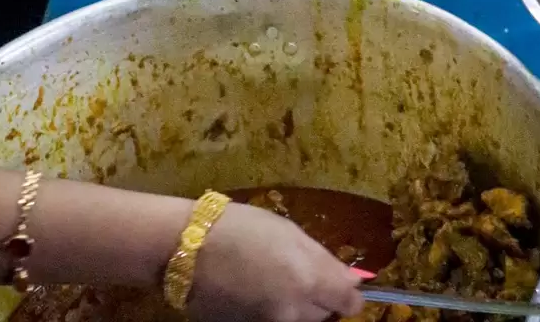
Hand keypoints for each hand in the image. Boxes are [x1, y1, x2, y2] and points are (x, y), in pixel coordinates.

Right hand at [189, 201, 362, 321]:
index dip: (348, 292)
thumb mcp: (286, 231)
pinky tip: (256, 291)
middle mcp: (294, 312)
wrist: (187, 250)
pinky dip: (274, 312)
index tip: (341, 283)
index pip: (349, 303)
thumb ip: (322, 259)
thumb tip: (351, 280)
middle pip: (324, 315)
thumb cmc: (239, 226)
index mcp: (308, 279)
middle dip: (319, 298)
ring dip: (297, 306)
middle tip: (298, 272)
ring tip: (273, 279)